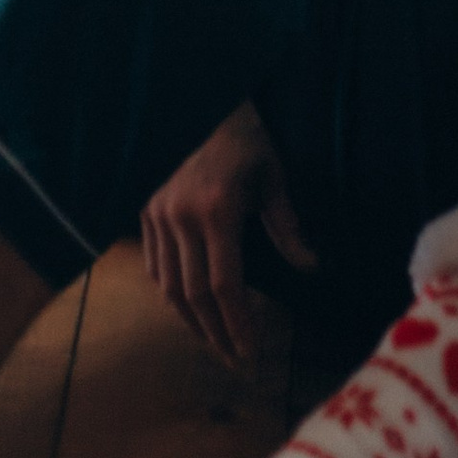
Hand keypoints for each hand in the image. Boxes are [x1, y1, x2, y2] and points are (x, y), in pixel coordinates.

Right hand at [139, 103, 316, 368]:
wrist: (198, 97)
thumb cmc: (244, 136)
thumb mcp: (273, 176)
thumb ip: (288, 226)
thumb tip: (312, 268)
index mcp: (216, 211)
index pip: (225, 286)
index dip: (238, 324)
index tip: (251, 352)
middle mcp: (180, 218)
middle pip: (193, 295)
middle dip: (215, 333)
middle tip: (235, 360)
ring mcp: (156, 215)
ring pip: (168, 285)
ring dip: (190, 320)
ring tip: (213, 342)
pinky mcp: (144, 210)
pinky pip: (153, 263)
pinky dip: (168, 291)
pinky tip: (186, 307)